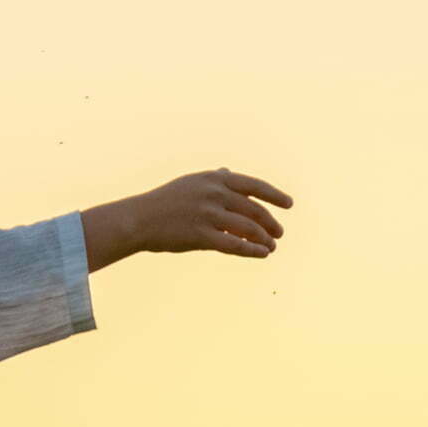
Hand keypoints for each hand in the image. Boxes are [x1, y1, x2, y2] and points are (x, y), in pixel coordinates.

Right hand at [124, 168, 292, 258]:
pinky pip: (234, 245)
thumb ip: (213, 178)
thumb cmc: (164, 203)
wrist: (138, 220)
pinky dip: (252, 250)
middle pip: (254, 209)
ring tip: (271, 247)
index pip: (253, 185)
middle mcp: (214, 193)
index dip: (274, 195)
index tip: (289, 204)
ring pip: (247, 228)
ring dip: (263, 239)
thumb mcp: (190, 183)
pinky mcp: (201, 236)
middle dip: (270, 222)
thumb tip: (228, 172)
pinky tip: (262, 254)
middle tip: (279, 233)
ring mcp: (208, 214)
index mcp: (214, 178)